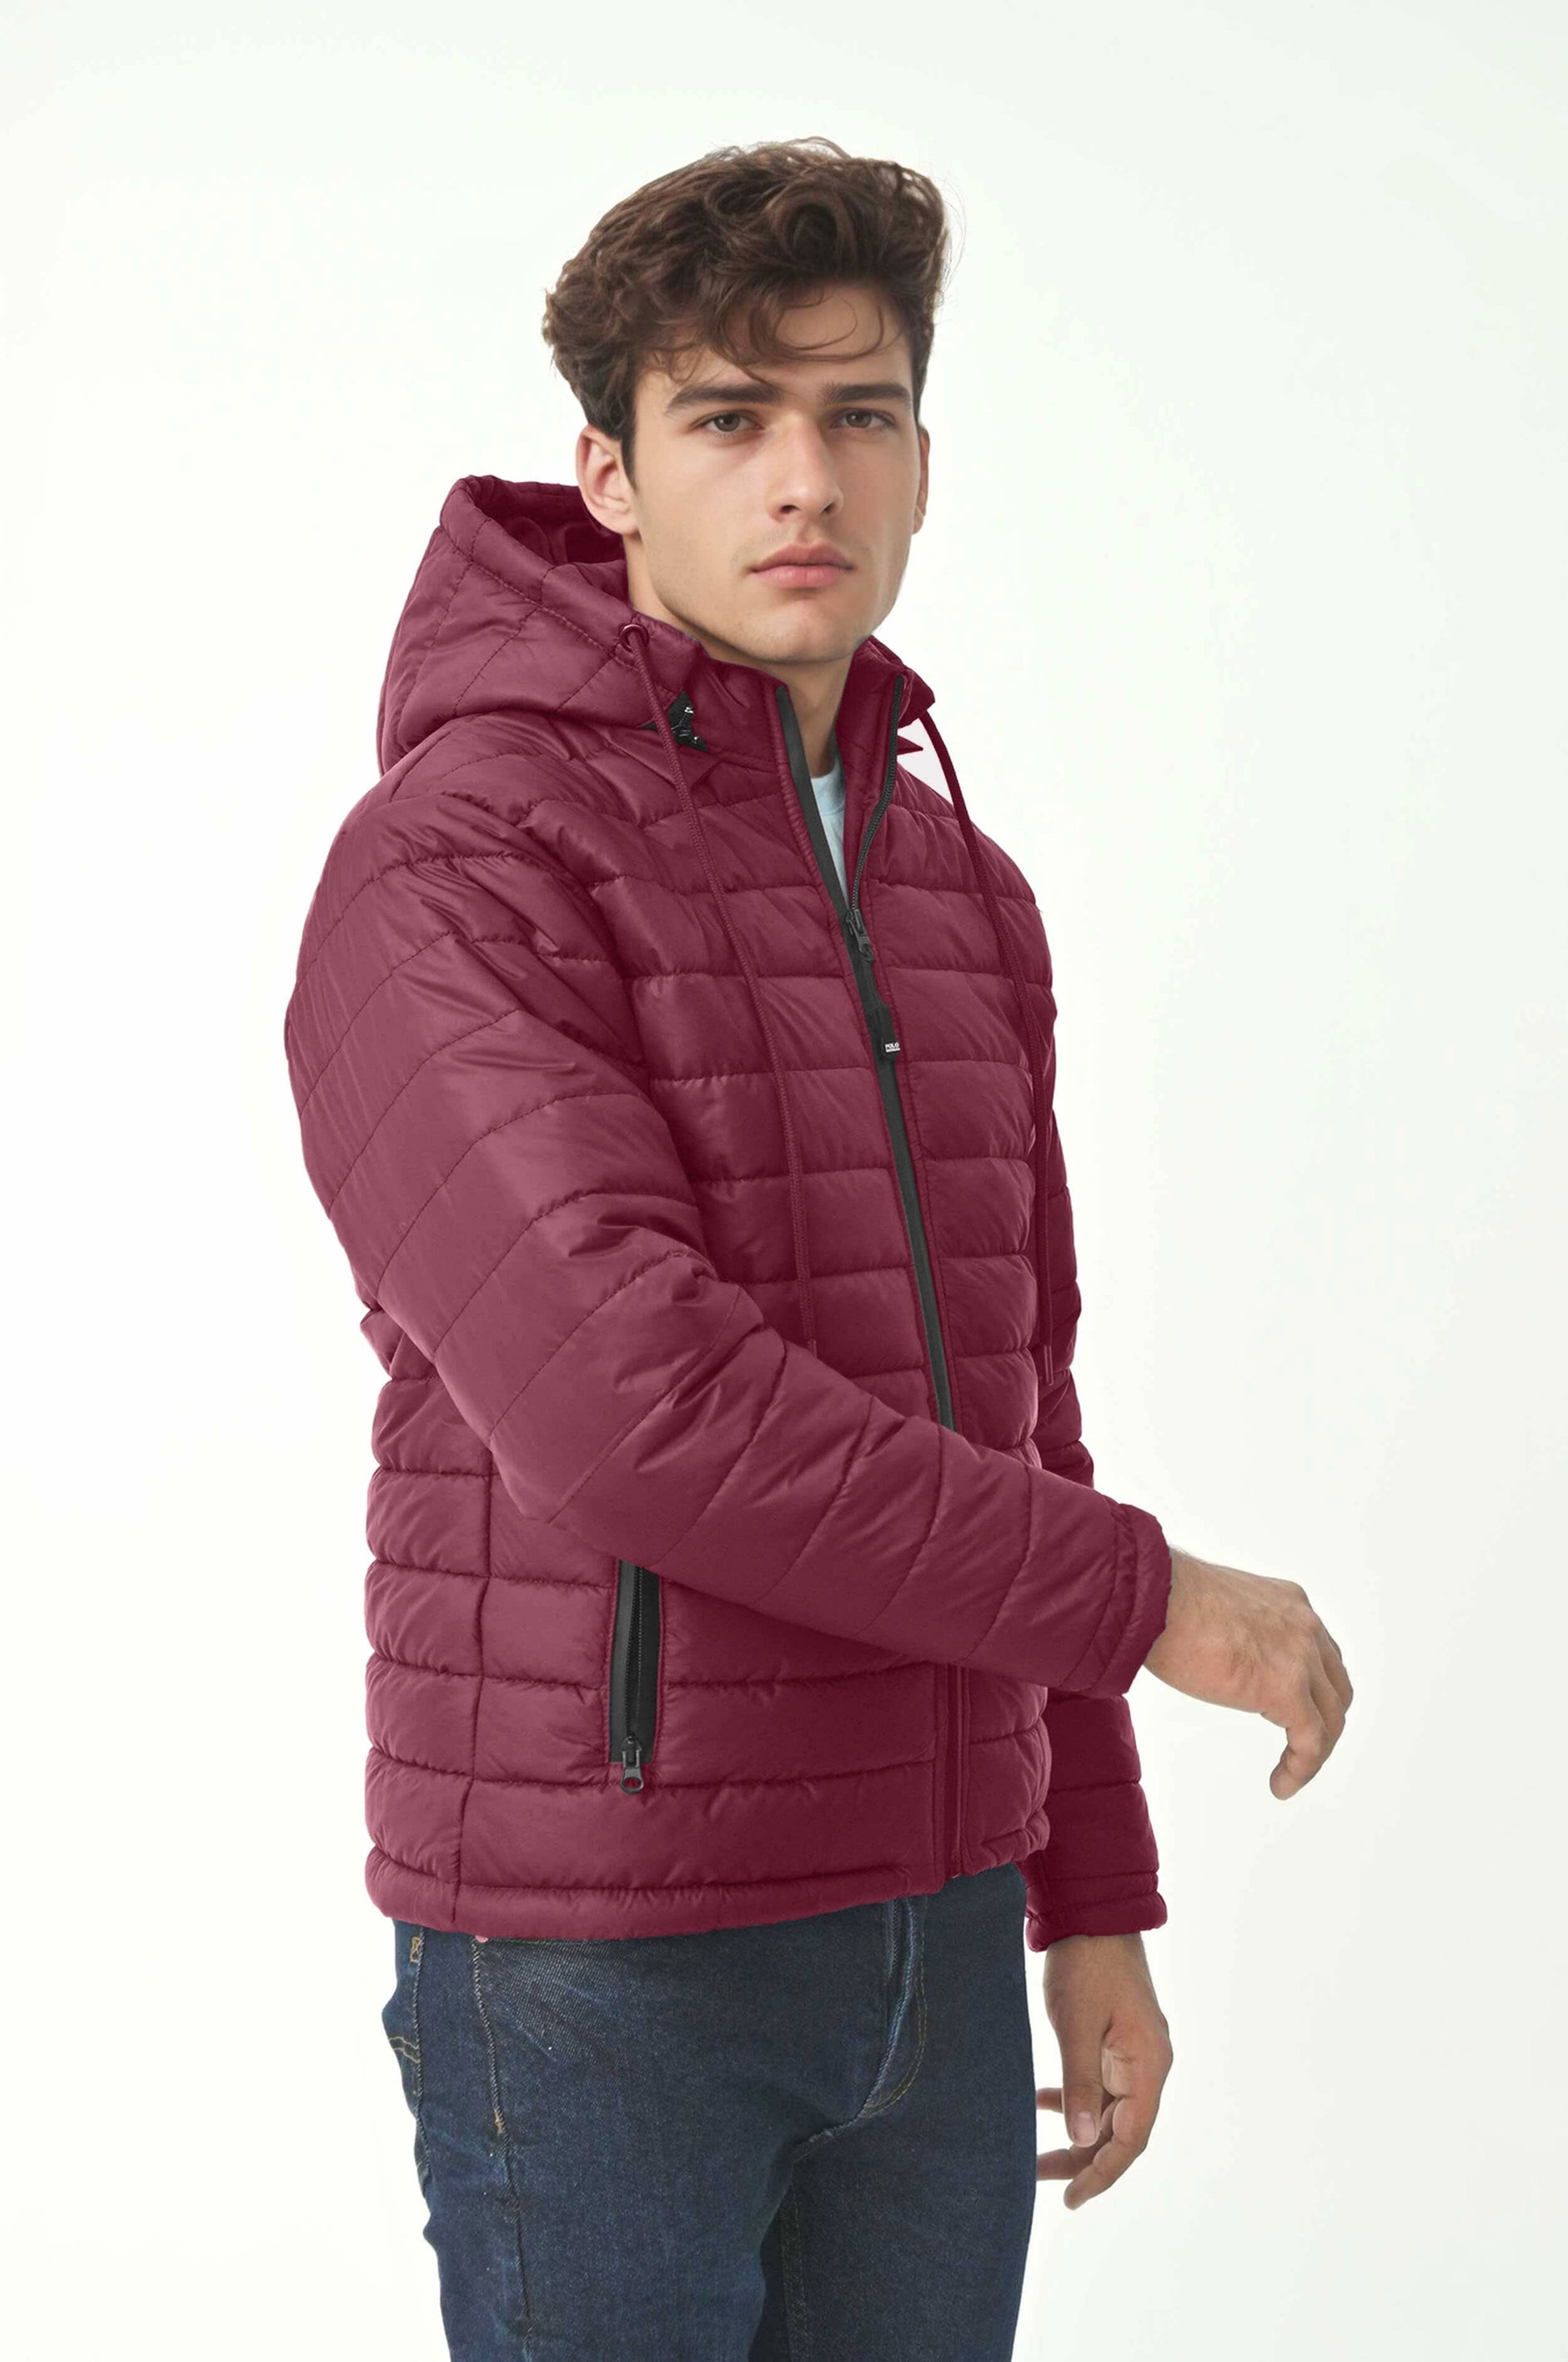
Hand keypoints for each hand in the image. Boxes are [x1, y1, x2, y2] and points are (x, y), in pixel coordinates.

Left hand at [1036, 1931, 1171, 2206]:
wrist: (1093, 1909)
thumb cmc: (1087, 1962)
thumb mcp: (1077, 2024)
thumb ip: (1080, 2082)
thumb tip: (1082, 2141)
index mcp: (1149, 2065)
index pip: (1130, 2139)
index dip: (1101, 2173)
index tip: (1071, 2199)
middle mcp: (1148, 2064)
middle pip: (1121, 2130)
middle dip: (1083, 2159)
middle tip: (1039, 2178)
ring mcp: (1133, 2051)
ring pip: (1109, 2110)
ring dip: (1078, 2133)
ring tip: (1036, 2154)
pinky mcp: (1116, 2039)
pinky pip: (1100, 2084)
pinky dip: (1075, 2099)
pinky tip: (1041, 2102)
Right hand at [1143, 1546, 1353, 1797]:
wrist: (1158, 1598)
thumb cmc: (1165, 1598)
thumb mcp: (1217, 1607)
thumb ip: (1234, 1628)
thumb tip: (1219, 1652)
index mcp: (1288, 1603)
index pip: (1320, 1654)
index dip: (1314, 1688)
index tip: (1296, 1711)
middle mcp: (1305, 1627)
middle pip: (1335, 1688)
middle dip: (1323, 1722)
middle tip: (1300, 1746)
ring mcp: (1301, 1659)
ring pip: (1330, 1719)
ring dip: (1314, 1752)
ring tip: (1291, 1774)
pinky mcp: (1287, 1691)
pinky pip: (1310, 1743)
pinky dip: (1300, 1769)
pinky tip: (1281, 1785)